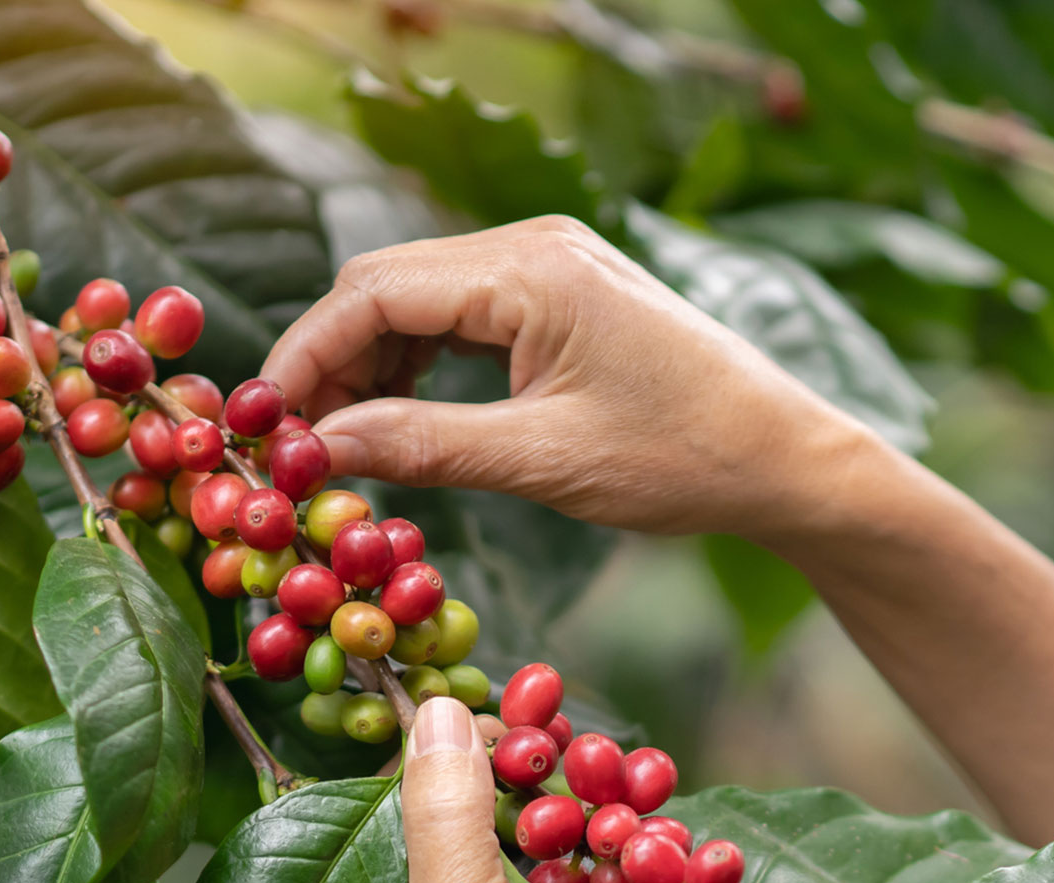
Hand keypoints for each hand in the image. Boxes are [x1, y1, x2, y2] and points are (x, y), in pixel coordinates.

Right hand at [260, 215, 901, 545]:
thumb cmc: (683, 459)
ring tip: (347, 446)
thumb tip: (322, 451)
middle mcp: (535, 247)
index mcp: (532, 270)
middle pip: (388, 286)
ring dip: (374, 368)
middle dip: (333, 363)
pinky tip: (403, 423)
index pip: (376, 291)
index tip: (269, 429)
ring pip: (420, 301)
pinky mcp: (563, 296)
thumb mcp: (545, 464)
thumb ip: (426, 449)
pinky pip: (462, 317)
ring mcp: (551, 266)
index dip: (309, 357)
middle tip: (298, 447)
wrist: (785, 457)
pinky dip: (421, 366)